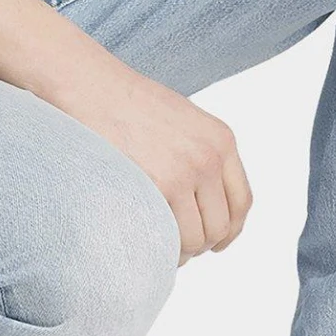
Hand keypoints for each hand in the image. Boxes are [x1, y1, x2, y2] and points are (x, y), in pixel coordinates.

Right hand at [52, 66, 252, 263]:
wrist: (93, 86)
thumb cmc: (129, 102)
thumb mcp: (185, 119)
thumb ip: (203, 153)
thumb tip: (206, 199)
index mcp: (221, 140)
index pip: (242, 201)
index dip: (231, 229)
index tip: (218, 239)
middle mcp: (208, 158)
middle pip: (221, 226)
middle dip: (202, 243)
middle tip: (181, 244)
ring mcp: (183, 174)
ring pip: (196, 238)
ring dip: (181, 249)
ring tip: (162, 245)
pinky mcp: (156, 187)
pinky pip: (168, 236)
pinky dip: (161, 247)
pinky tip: (148, 243)